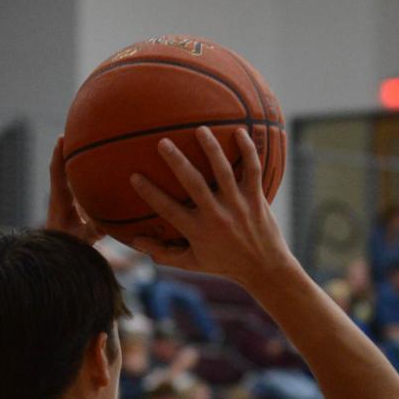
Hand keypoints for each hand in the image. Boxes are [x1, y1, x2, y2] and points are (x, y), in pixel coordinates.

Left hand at [44, 135, 101, 245]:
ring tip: (88, 147)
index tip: (63, 136)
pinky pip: (77, 188)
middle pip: (62, 169)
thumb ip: (92, 232)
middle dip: (68, 151)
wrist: (50, 263)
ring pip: (68, 178)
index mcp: (59, 202)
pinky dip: (84, 178)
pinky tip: (98, 176)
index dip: (59, 155)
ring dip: (75, 163)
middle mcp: (60, 199)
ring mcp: (64, 204)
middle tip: (77, 131)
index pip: (57, 173)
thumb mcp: (81, 242)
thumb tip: (107, 220)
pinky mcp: (69, 211)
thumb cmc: (65, 252)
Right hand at [128, 127, 290, 283]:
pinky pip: (253, 170)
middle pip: (193, 184)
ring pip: (223, 171)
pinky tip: (240, 131)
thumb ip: (162, 252)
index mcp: (197, 231)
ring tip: (200, 129)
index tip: (134, 176)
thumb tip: (135, 241)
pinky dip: (248, 150)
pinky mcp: (256, 199)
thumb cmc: (224, 264)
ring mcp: (238, 206)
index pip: (168, 209)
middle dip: (177, 162)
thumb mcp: (191, 263)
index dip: (150, 193)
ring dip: (211, 148)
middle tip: (162, 142)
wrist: (264, 269)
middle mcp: (216, 216)